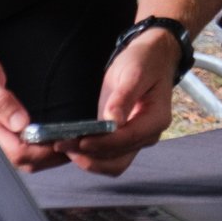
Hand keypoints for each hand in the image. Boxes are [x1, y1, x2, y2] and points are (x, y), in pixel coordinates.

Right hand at [0, 34, 65, 171]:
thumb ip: (1, 101)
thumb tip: (20, 123)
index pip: (18, 153)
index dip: (43, 152)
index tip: (65, 141)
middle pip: (22, 161)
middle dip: (49, 157)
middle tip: (75, 144)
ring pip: (21, 158)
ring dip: (45, 154)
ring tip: (68, 142)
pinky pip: (18, 147)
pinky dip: (37, 147)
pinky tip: (50, 138)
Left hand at [63, 30, 178, 175]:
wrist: (152, 57)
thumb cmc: (145, 61)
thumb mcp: (135, 72)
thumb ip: (124, 97)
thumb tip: (113, 122)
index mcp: (156, 119)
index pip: (128, 139)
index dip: (103, 143)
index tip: (81, 141)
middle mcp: (147, 135)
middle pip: (119, 160)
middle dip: (91, 156)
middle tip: (65, 145)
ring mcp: (135, 139)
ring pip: (111, 164)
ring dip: (88, 160)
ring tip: (65, 147)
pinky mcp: (122, 138)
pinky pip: (106, 156)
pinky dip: (89, 156)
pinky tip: (73, 146)